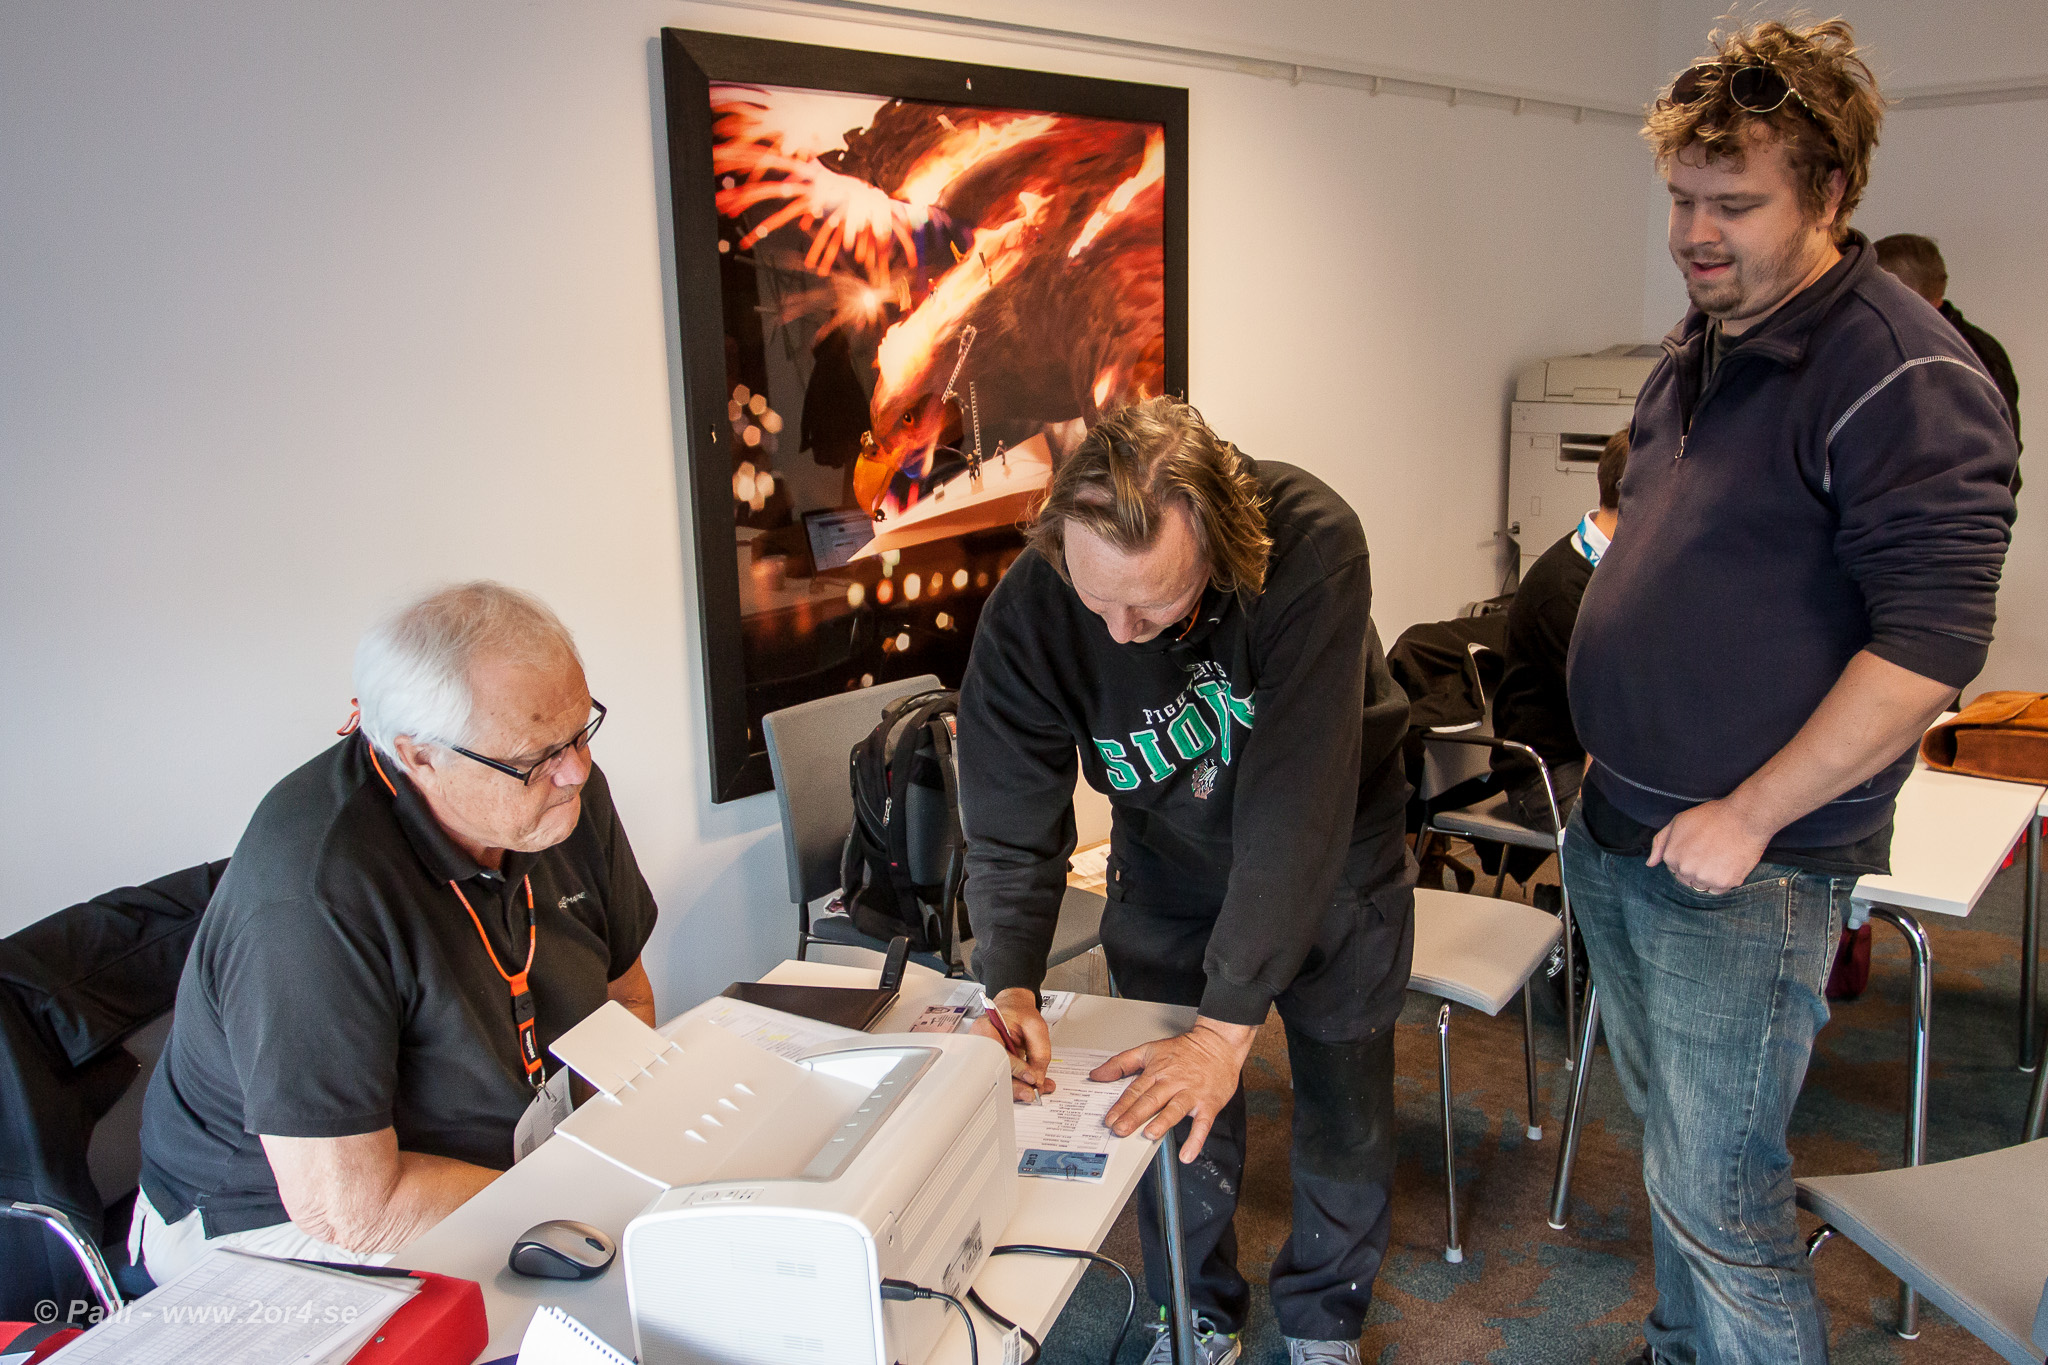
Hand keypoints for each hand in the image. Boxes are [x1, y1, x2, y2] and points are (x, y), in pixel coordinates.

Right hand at [970, 987, 1054, 1102]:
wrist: (1014, 1009)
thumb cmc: (1019, 1013)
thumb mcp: (1036, 1027)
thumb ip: (1040, 1052)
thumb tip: (1037, 1077)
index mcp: (986, 1029)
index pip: (998, 1054)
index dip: (1016, 1069)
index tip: (1031, 1077)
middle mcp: (981, 1044)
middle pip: (994, 1072)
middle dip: (1016, 1086)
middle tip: (1031, 1093)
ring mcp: (984, 1056)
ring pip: (999, 1079)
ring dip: (1020, 1087)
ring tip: (1038, 1088)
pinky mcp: (992, 1064)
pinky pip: (1004, 1077)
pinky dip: (1020, 1082)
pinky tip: (1033, 1083)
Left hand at [1091, 1017, 1256, 1162]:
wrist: (1218, 1044)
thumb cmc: (1185, 1050)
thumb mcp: (1149, 1050)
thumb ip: (1121, 1063)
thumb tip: (1097, 1075)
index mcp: (1157, 1071)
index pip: (1135, 1090)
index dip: (1121, 1106)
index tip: (1109, 1119)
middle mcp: (1173, 1082)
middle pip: (1151, 1100)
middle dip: (1134, 1116)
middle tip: (1120, 1130)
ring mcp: (1191, 1093)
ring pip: (1175, 1109)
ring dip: (1163, 1122)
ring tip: (1150, 1135)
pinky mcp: (1209, 1103)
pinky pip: (1203, 1124)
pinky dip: (1196, 1140)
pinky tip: (1188, 1153)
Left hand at [1647, 797, 1771, 893]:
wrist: (1743, 818)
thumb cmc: (1711, 817)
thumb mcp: (1678, 821)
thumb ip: (1660, 843)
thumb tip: (1650, 864)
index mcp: (1672, 856)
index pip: (1674, 868)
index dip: (1686, 858)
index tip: (1698, 847)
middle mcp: (1685, 870)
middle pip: (1687, 879)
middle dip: (1695, 869)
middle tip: (1710, 852)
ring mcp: (1705, 878)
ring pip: (1702, 886)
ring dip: (1708, 877)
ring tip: (1719, 857)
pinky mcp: (1725, 883)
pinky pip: (1718, 890)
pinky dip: (1722, 881)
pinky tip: (1727, 864)